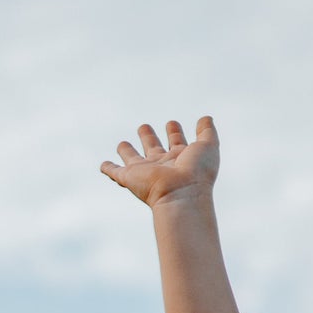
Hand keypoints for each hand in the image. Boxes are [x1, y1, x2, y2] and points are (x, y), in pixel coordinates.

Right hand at [100, 117, 218, 207]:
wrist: (182, 194)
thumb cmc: (198, 172)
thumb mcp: (208, 145)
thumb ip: (207, 130)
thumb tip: (205, 118)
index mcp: (180, 157)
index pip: (176, 141)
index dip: (174, 131)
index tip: (172, 123)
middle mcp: (162, 164)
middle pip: (152, 148)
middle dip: (148, 137)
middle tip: (144, 128)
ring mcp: (145, 172)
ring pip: (132, 159)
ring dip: (127, 151)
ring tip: (122, 144)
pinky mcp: (130, 178)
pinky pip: (115, 172)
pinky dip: (108, 168)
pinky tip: (103, 165)